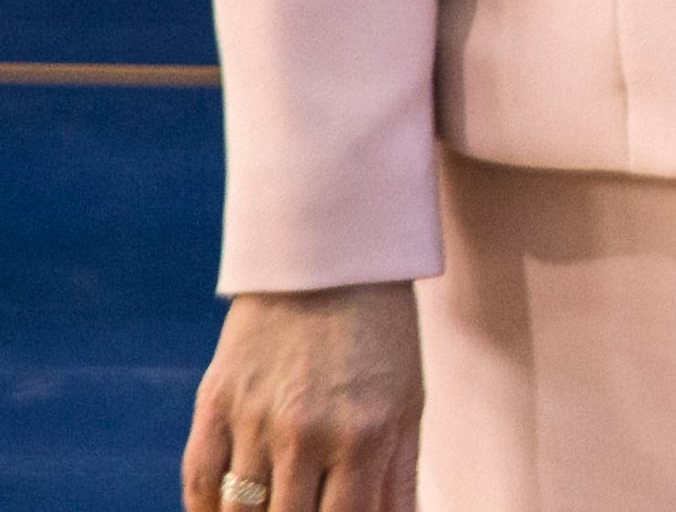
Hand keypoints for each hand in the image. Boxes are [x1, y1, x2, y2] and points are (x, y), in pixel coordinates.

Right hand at [186, 284, 420, 511]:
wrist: (328, 258)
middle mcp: (304, 433)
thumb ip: (398, 480)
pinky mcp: (214, 400)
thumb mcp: (407, 404)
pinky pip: (200, 480)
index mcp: (363, 436)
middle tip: (303, 511)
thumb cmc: (380, 336)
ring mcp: (253, 418)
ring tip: (271, 511)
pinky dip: (207, 510)